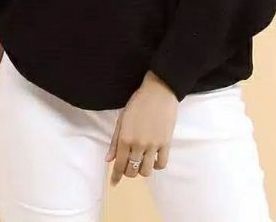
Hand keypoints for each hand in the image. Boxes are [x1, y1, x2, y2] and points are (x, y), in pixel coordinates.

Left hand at [105, 70, 177, 185]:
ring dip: (142, 170)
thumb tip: (108, 159)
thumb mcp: (122, 119)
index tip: (114, 183)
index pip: (119, 165)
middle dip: (128, 172)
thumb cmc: (138, 102)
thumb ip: (115, 141)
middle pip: (132, 171)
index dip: (115, 176)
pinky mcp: (166, 143)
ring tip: (141, 162)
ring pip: (146, 171)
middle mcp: (138, 144)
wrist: (159, 91)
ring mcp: (153, 145)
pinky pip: (161, 164)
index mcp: (125, 138)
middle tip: (129, 166)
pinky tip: (154, 159)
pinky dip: (157, 166)